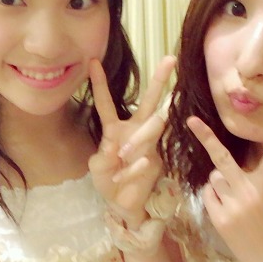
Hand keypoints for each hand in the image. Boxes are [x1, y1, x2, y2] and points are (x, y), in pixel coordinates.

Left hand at [88, 56, 175, 228]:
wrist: (124, 203)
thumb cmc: (108, 180)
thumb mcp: (97, 169)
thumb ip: (101, 159)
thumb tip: (115, 148)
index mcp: (114, 128)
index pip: (106, 102)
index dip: (99, 83)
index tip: (92, 61)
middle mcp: (134, 130)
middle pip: (149, 100)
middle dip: (160, 80)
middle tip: (169, 58)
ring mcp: (149, 143)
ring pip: (154, 125)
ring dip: (139, 139)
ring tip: (122, 155)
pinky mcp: (157, 159)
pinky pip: (148, 156)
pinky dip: (134, 167)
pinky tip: (125, 175)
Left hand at [187, 115, 262, 261]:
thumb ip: (252, 180)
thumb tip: (222, 166)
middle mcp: (249, 193)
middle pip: (223, 159)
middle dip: (206, 138)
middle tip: (192, 120)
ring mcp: (232, 206)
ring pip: (214, 178)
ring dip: (219, 182)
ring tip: (234, 199)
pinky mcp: (219, 218)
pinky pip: (208, 195)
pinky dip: (214, 197)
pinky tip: (227, 209)